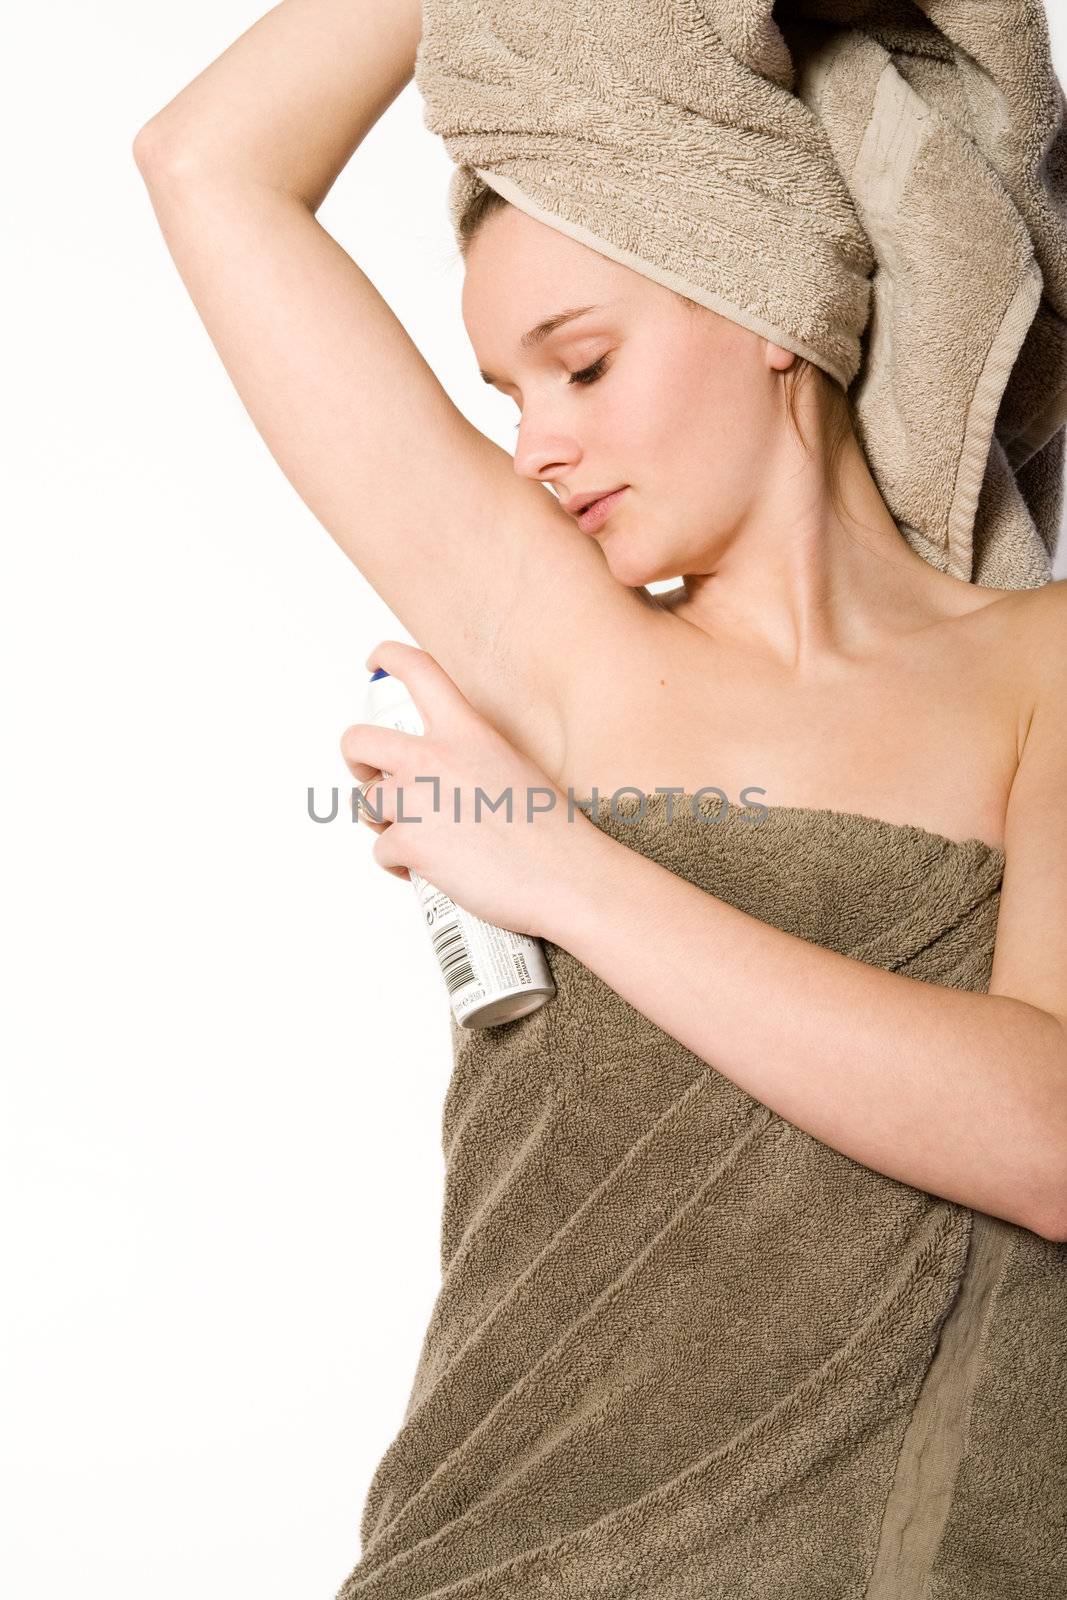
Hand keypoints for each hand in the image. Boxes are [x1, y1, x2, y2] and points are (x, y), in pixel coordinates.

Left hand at [340, 641, 608, 939]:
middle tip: (369, 778)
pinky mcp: (409, 843)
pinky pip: (381, 850)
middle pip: (358, 740)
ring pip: (367, 803)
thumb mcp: (515, 766)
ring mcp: (417, 800)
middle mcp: (434, 757)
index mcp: (467, 730)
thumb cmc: (552, 831)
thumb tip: (446, 776)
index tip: (374, 664)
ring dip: (382, 822)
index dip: (387, 658)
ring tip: (416, 839)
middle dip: (356, 761)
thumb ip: (473, 756)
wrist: (565, 877)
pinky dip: (397, 865)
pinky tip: (425, 871)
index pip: (416, 670)